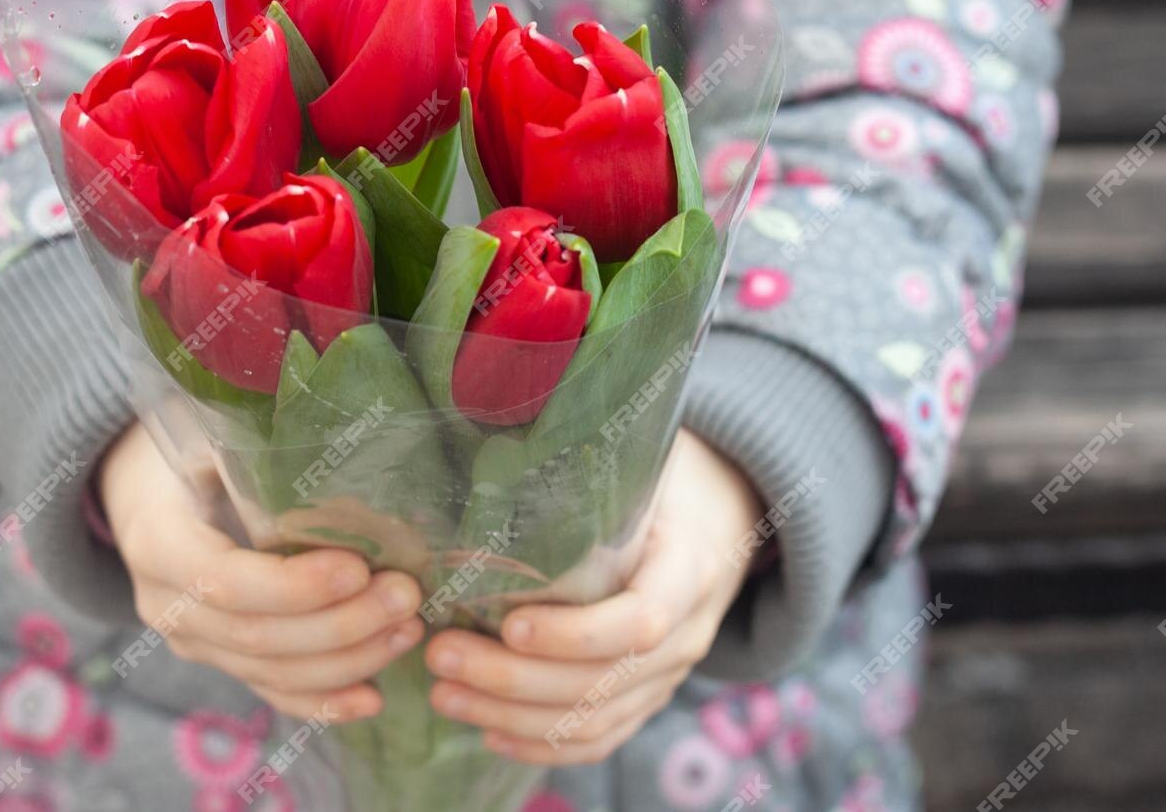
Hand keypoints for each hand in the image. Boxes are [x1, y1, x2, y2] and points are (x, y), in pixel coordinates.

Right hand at [99, 422, 425, 721]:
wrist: (144, 486)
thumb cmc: (186, 443)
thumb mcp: (208, 429)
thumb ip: (256, 449)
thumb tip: (345, 456)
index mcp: (157, 540)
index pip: (225, 583)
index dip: (294, 587)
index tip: (358, 568)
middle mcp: (166, 603)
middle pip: (257, 636)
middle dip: (340, 625)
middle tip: (406, 596)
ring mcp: (191, 639)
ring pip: (270, 672)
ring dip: (347, 660)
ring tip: (407, 630)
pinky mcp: (219, 658)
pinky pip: (270, 691)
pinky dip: (323, 701)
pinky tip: (372, 697)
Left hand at [423, 430, 763, 764]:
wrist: (725, 515)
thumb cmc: (668, 477)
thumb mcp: (646, 459)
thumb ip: (591, 458)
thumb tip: (497, 420)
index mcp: (690, 565)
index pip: (641, 620)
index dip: (576, 634)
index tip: (508, 623)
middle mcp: (688, 631)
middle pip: (603, 681)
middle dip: (515, 679)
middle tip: (441, 654)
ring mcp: (670, 673)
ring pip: (594, 718)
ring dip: (512, 715)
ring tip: (444, 692)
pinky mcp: (648, 695)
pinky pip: (600, 738)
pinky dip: (543, 744)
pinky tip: (488, 732)